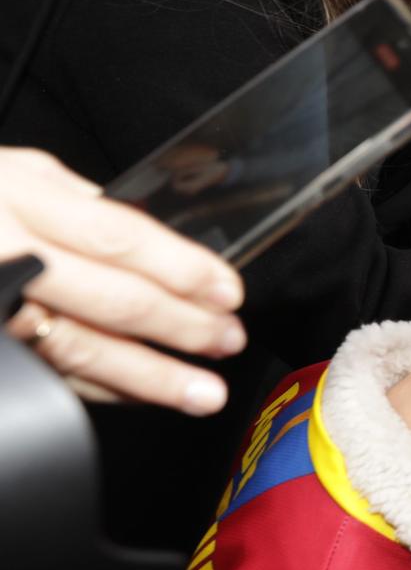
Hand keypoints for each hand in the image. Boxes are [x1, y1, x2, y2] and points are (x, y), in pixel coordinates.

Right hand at [1, 148, 244, 411]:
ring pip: (80, 348)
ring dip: (151, 376)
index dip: (183, 268)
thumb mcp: (5, 172)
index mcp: (14, 197)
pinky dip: (99, 389)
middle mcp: (3, 253)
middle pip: (113, 298)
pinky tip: (140, 397)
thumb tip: (144, 234)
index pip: (120, 238)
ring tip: (204, 392)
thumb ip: (71, 198)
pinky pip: (48, 371)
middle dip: (182, 326)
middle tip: (228, 340)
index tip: (228, 290)